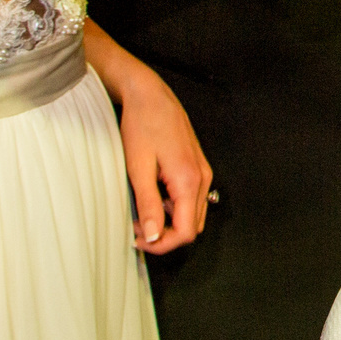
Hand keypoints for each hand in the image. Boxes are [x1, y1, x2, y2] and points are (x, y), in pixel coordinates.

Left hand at [85, 22, 210, 252]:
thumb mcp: (138, 168)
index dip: (163, 244)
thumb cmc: (143, 124)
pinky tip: (153, 195)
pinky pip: (191, 198)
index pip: (186, 232)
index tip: (140, 239)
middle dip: (166, 234)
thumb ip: (148, 205)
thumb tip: (154, 235)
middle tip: (138, 227)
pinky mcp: (196, 166)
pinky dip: (173, 206)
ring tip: (143, 211)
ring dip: (170, 221)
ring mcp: (202, 171)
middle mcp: (201, 177)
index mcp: (189, 180)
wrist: (149, 95)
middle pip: (193, 226)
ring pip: (193, 214)